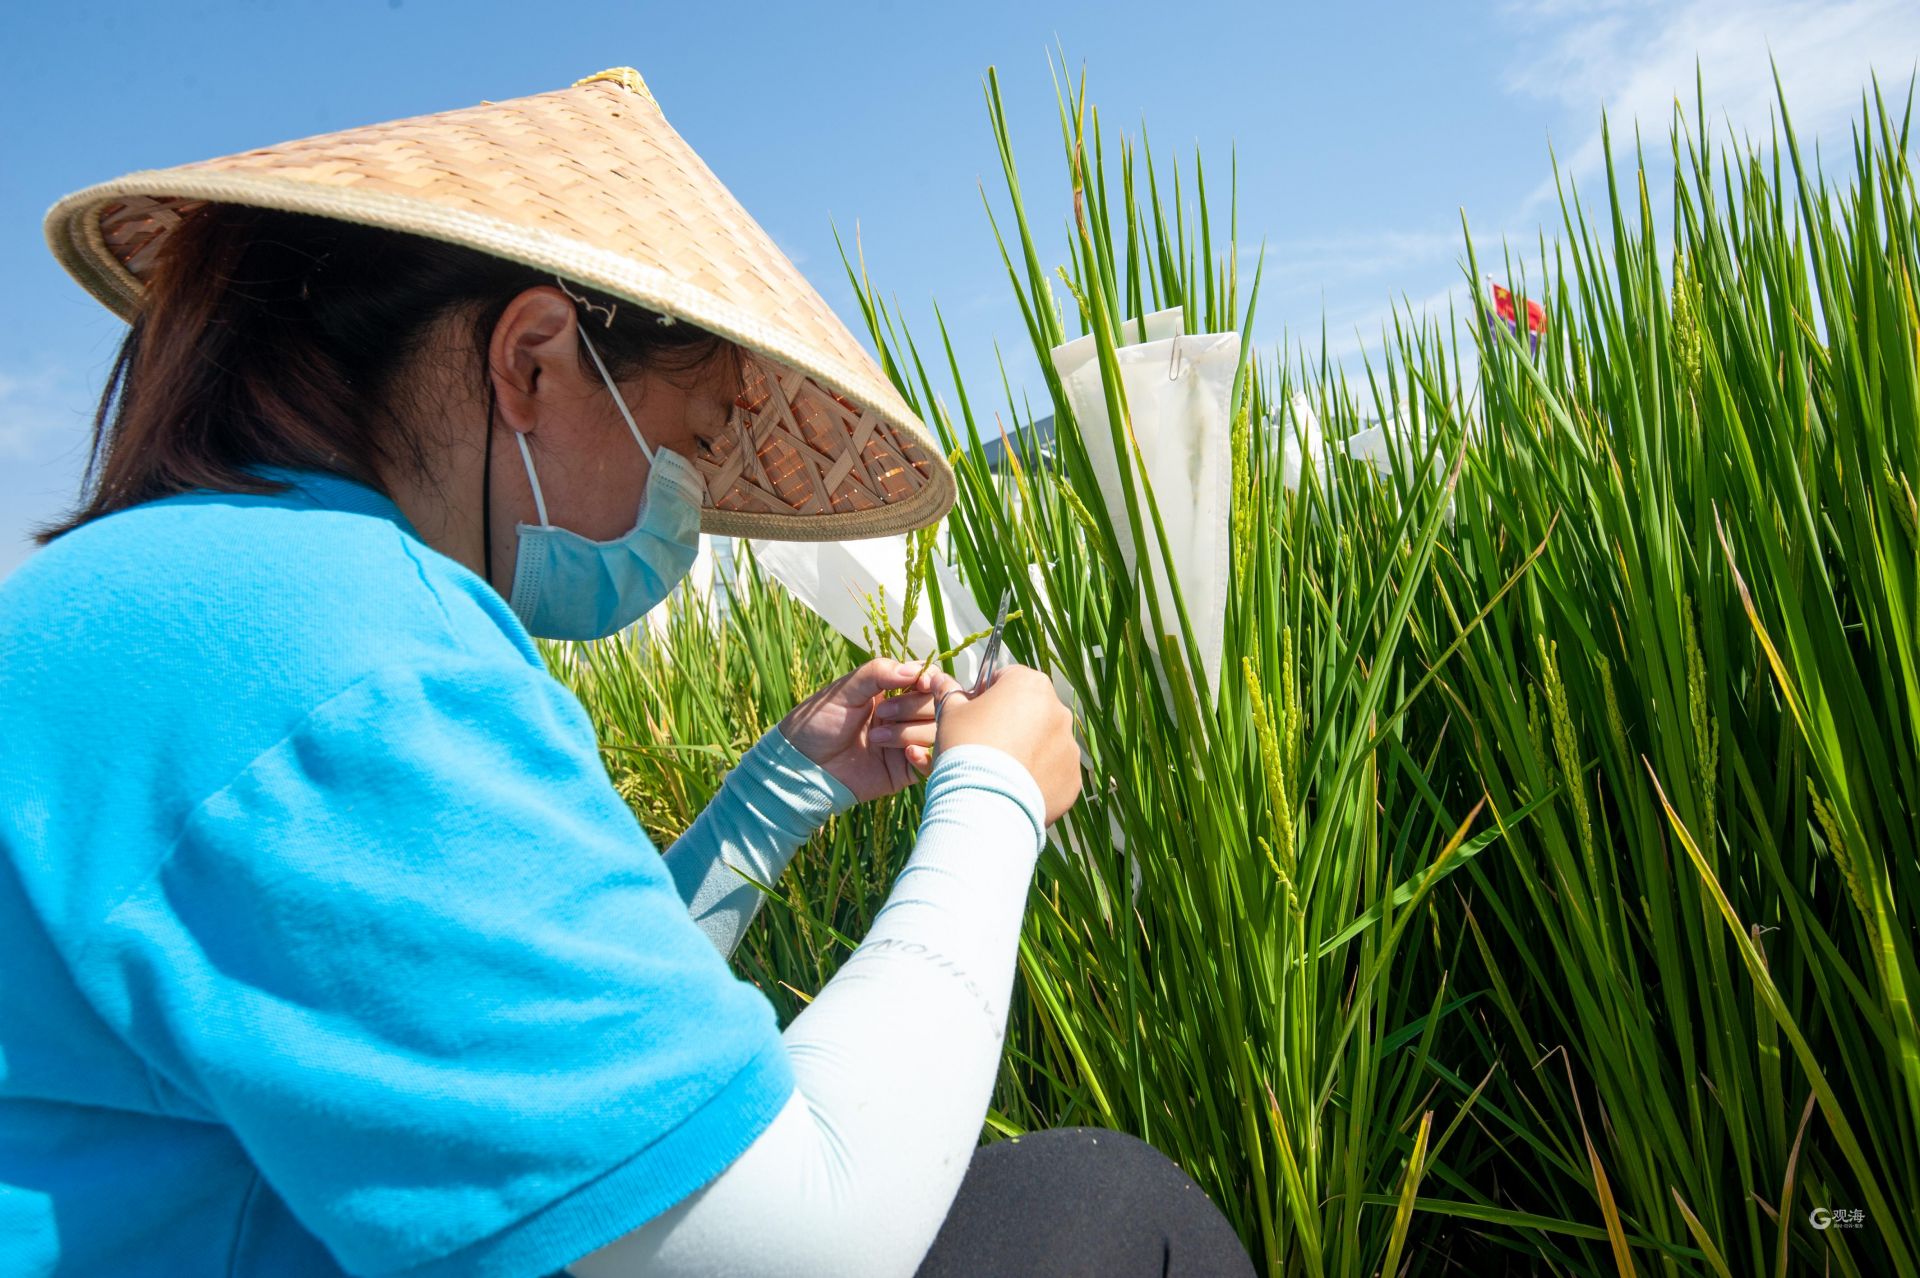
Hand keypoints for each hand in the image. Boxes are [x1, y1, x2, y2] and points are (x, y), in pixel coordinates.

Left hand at [780, 658, 963, 803]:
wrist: (801, 766)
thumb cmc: (817, 723)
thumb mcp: (844, 690)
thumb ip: (878, 673)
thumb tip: (916, 669)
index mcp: (891, 692)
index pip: (928, 681)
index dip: (930, 681)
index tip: (921, 683)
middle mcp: (904, 716)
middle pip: (937, 705)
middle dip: (913, 707)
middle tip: (883, 715)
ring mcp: (906, 743)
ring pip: (937, 733)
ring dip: (911, 732)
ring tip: (877, 740)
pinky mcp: (905, 771)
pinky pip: (932, 764)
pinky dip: (925, 757)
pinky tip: (907, 754)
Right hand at [933, 665, 1081, 825]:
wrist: (984, 802)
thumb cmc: (966, 749)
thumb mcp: (950, 714)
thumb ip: (949, 692)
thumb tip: (940, 680)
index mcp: (1031, 684)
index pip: (1007, 679)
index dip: (987, 695)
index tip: (975, 714)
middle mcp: (1058, 710)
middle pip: (1029, 710)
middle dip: (1010, 723)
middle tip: (985, 744)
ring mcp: (1069, 745)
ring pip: (1044, 742)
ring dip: (1026, 749)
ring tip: (998, 769)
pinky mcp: (1072, 777)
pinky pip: (1053, 771)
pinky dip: (1037, 777)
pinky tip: (1014, 786)